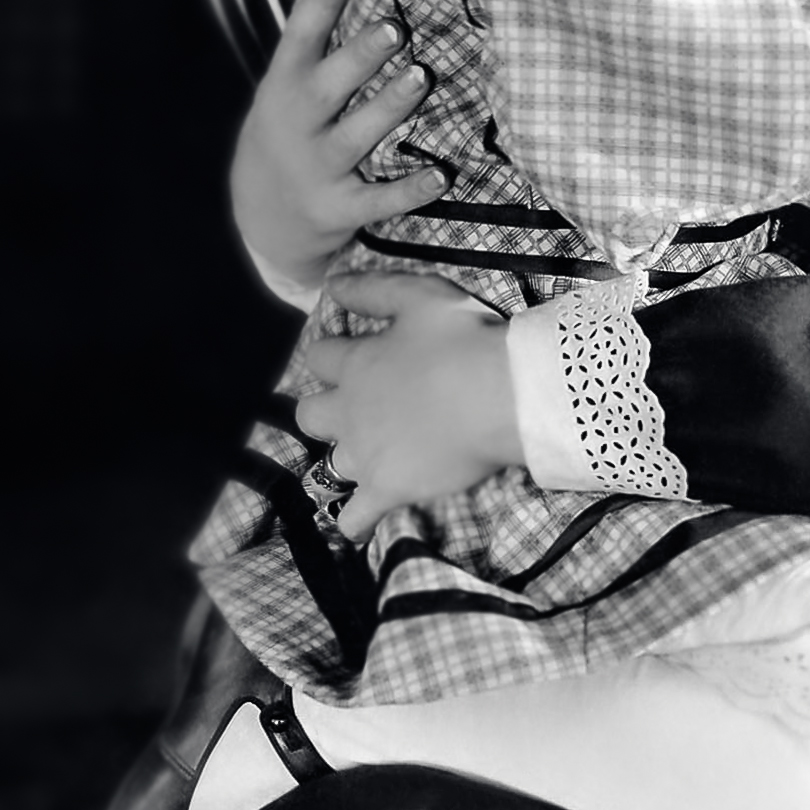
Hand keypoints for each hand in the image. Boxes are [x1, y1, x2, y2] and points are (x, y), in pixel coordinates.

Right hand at [228, 0, 446, 288]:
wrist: (261, 218)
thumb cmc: (288, 131)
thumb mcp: (284, 87)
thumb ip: (312, 42)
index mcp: (283, 87)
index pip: (299, 38)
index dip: (318, 2)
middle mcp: (297, 125)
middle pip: (329, 87)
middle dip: (361, 56)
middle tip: (394, 25)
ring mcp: (317, 169)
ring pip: (356, 136)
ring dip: (389, 107)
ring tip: (421, 76)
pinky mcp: (339, 209)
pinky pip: (378, 199)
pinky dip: (409, 189)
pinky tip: (442, 173)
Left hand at [298, 274, 520, 538]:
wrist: (500, 395)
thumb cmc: (462, 339)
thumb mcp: (419, 296)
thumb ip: (372, 289)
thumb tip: (330, 284)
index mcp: (355, 363)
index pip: (319, 357)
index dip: (332, 354)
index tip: (350, 354)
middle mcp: (348, 410)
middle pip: (309, 414)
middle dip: (324, 410)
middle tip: (359, 409)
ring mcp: (364, 455)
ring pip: (330, 464)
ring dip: (346, 459)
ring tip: (372, 459)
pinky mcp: (386, 489)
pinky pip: (354, 517)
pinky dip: (353, 522)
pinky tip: (357, 525)